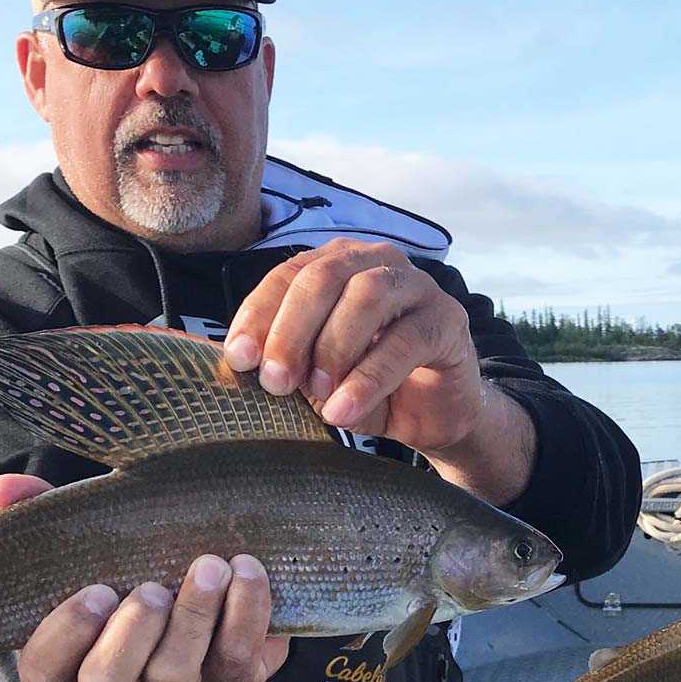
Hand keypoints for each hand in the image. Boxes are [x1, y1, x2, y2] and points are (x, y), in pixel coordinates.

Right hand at [0, 474, 289, 681]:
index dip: (64, 637)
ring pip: (173, 676)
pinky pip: (236, 660)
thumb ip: (49, 519)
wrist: (227, 602)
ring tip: (210, 566)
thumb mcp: (98, 548)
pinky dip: (244, 613)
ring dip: (194, 617)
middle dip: (130, 636)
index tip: (95, 591)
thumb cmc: (145, 573)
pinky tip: (247, 571)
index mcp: (76, 661)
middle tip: (152, 589)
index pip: (44, 671)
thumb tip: (4, 489)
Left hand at [224, 239, 480, 450]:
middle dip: (291, 330)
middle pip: (324, 278)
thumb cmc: (370, 388)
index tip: (239, 358)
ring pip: (366, 297)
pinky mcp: (447, 320)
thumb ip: (285, 363)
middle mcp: (376, 263)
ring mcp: (417, 286)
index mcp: (336, 266)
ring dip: (332, 348)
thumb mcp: (316, 378)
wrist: (434, 418)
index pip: (288, 275)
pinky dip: (368, 378)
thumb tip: (234, 361)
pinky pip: (405, 341)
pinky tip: (344, 409)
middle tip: (274, 381)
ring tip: (316, 395)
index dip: (259, 313)